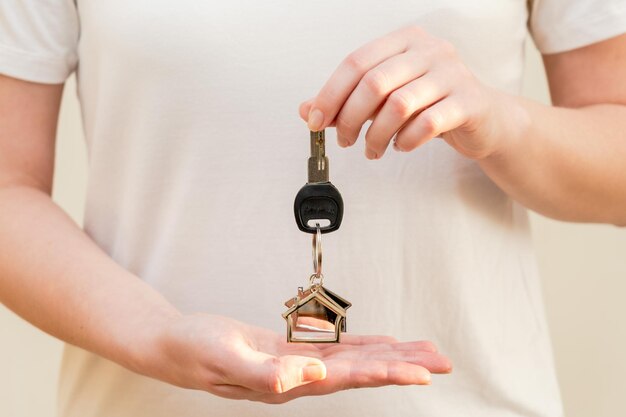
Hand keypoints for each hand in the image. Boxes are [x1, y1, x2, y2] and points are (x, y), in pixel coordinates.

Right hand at [139, 314, 451, 403]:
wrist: (174, 344)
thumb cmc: (193, 350)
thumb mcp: (223, 358)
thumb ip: (266, 372)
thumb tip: (311, 377)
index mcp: (286, 382)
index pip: (346, 378)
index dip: (384, 373)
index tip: (420, 373)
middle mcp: (299, 377)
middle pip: (361, 370)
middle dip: (401, 365)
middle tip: (441, 359)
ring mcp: (296, 365)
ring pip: (353, 358)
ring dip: (388, 354)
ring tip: (423, 351)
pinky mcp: (290, 349)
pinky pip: (334, 347)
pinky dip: (361, 344)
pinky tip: (380, 343)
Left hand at [299, 25, 525, 159]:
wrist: (484, 119)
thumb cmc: (429, 104)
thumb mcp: (385, 99)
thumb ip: (347, 102)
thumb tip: (306, 111)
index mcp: (404, 40)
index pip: (356, 62)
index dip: (330, 93)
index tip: (315, 121)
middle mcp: (429, 49)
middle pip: (374, 82)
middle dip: (351, 118)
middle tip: (345, 141)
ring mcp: (452, 73)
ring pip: (399, 104)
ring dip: (376, 134)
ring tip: (371, 150)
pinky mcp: (468, 101)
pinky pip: (427, 123)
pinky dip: (406, 140)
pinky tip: (400, 146)